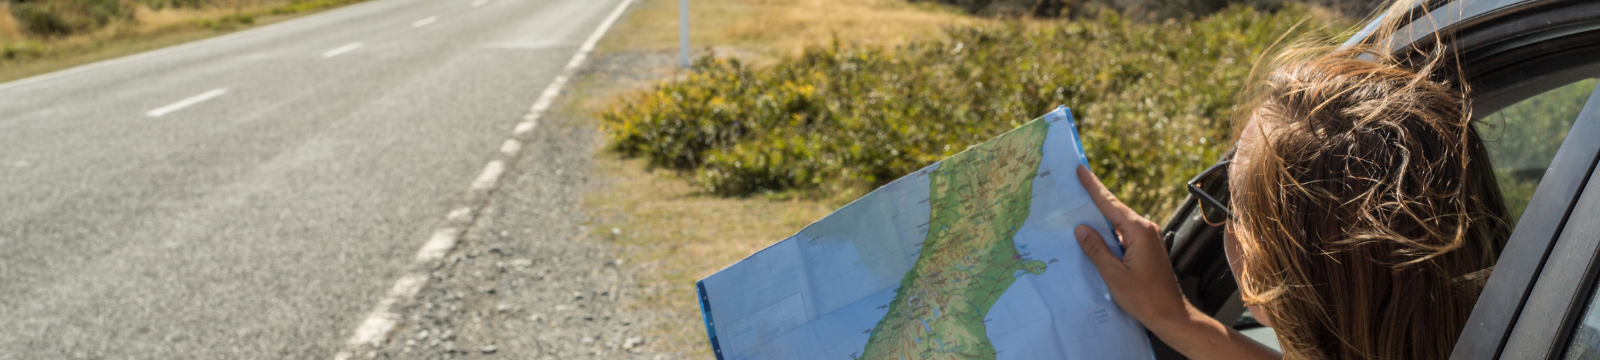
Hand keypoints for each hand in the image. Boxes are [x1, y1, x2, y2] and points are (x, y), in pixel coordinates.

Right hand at [1073, 166, 1279, 359]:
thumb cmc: (1144, 298)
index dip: (1093, 187)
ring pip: (1118, 223)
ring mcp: (1148, 239)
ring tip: (1079, 209)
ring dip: (1100, 218)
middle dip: (1094, 198)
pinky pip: (1124, 235)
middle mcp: (1146, 229)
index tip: (1081, 170)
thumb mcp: (1114, 274)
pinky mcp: (1147, 249)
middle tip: (1076, 183)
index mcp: (1139, 231)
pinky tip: (1095, 236)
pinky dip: (1108, 233)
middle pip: (1114, 210)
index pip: (1110, 204)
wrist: (1171, 314)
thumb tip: (1081, 228)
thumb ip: (1096, 249)